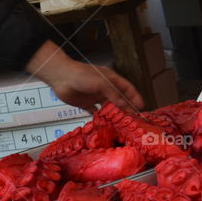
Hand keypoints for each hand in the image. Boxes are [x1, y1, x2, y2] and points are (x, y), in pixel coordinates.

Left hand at [25, 41, 144, 111]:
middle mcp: (104, 88)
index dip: (135, 96)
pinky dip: (101, 118)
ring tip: (122, 123)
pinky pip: (96, 112)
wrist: (60, 77)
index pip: (127, 88)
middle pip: (119, 99)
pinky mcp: (86, 104)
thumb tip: (125, 104)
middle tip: (133, 118)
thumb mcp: (100, 83)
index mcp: (111, 80)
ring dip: (115, 114)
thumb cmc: (81, 75)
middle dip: (127, 107)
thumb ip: (113, 94)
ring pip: (109, 107)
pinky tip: (105, 124)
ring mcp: (95, 96)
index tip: (141, 106)